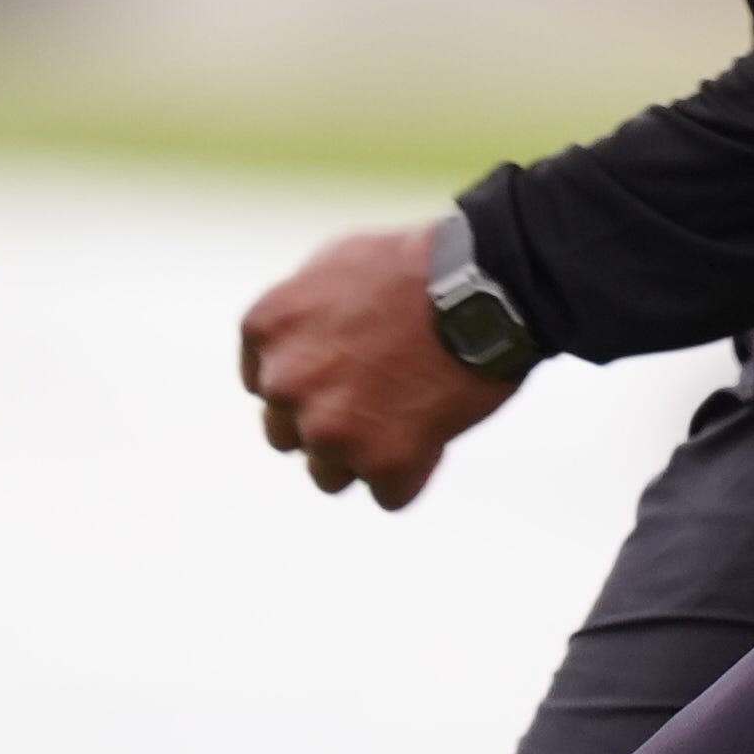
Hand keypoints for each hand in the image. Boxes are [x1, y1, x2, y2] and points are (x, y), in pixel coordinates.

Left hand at [238, 225, 517, 509]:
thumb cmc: (421, 262)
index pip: (267, 386)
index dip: (315, 379)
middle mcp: (284, 384)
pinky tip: (439, 426)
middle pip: (292, 435)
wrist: (488, 281)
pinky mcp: (383, 463)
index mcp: (265, 328)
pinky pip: (390, 492)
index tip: (353, 367)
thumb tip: (296, 343)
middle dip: (332, 420)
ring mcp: (330, 429)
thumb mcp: (338, 261)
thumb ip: (302, 313)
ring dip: (367, 454)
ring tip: (414, 411)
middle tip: (386, 391)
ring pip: (331, 474)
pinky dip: (415, 469)